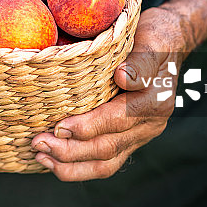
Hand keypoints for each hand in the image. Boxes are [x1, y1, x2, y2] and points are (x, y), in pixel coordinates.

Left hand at [31, 6, 191, 180]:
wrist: (168, 45)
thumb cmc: (156, 39)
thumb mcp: (152, 42)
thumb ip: (141, 62)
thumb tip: (123, 77)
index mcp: (155, 102)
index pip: (117, 120)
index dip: (88, 126)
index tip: (59, 126)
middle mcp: (149, 125)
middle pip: (108, 148)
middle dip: (70, 150)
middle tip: (38, 143)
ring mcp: (138, 135)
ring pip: (105, 163)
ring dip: (71, 166)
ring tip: (41, 157)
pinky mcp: (127, 140)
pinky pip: (104, 161)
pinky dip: (78, 166)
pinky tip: (52, 161)